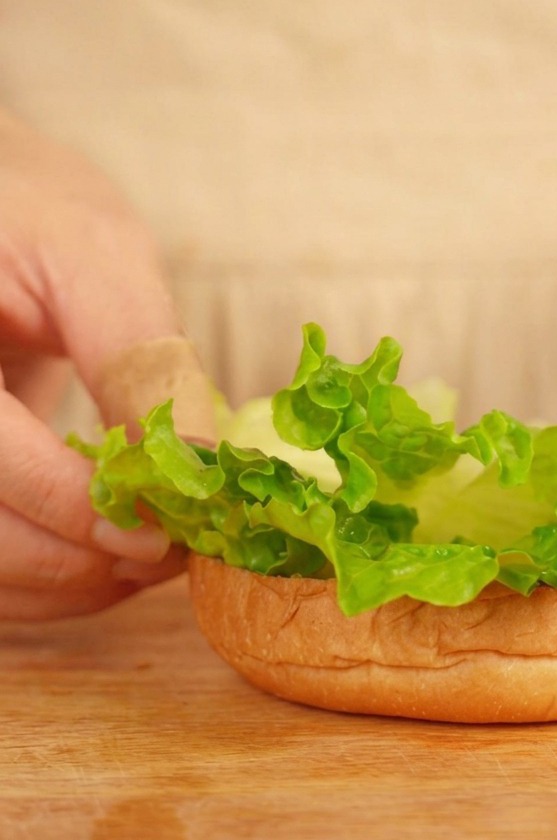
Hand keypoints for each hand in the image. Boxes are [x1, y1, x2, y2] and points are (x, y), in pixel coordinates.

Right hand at [0, 108, 214, 619]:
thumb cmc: (30, 209)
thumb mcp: (97, 257)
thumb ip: (140, 361)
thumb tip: (192, 467)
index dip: (74, 505)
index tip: (163, 532)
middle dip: (77, 559)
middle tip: (168, 556)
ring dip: (63, 585)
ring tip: (149, 562)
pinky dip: (42, 579)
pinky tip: (105, 559)